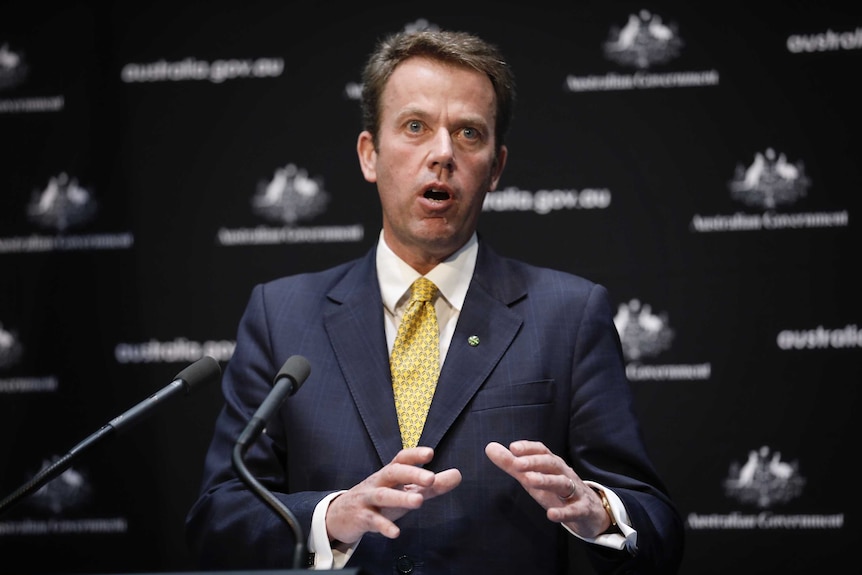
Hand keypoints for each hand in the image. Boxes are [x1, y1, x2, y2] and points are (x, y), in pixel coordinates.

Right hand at [324, 446, 461, 545]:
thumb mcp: (405, 491)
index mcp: (390, 474)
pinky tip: (396, 533)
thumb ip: (432, 486)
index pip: (402, 458)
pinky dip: (384, 526)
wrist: (341, 515)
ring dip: (400, 498)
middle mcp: (379, 482)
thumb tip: (458, 474)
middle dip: (411, 473)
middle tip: (431, 478)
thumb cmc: (379, 500)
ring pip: (383, 495)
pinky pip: (373, 521)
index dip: (415, 455)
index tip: (430, 453)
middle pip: (393, 472)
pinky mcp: (362, 518)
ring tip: (418, 501)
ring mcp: (368, 499)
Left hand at [485, 440, 610, 537]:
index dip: (529, 448)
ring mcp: (575, 491)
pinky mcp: (582, 510)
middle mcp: (565, 474)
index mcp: (552, 465)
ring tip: (529, 481)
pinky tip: (551, 514)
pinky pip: (575, 510)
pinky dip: (564, 512)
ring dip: (547, 480)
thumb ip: (511, 464)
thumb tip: (489, 447)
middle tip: (518, 464)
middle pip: (552, 463)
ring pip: (563, 483)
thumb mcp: (533, 477)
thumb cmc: (556, 491)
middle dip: (535, 462)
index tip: (513, 447)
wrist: (590, 512)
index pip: (542, 451)